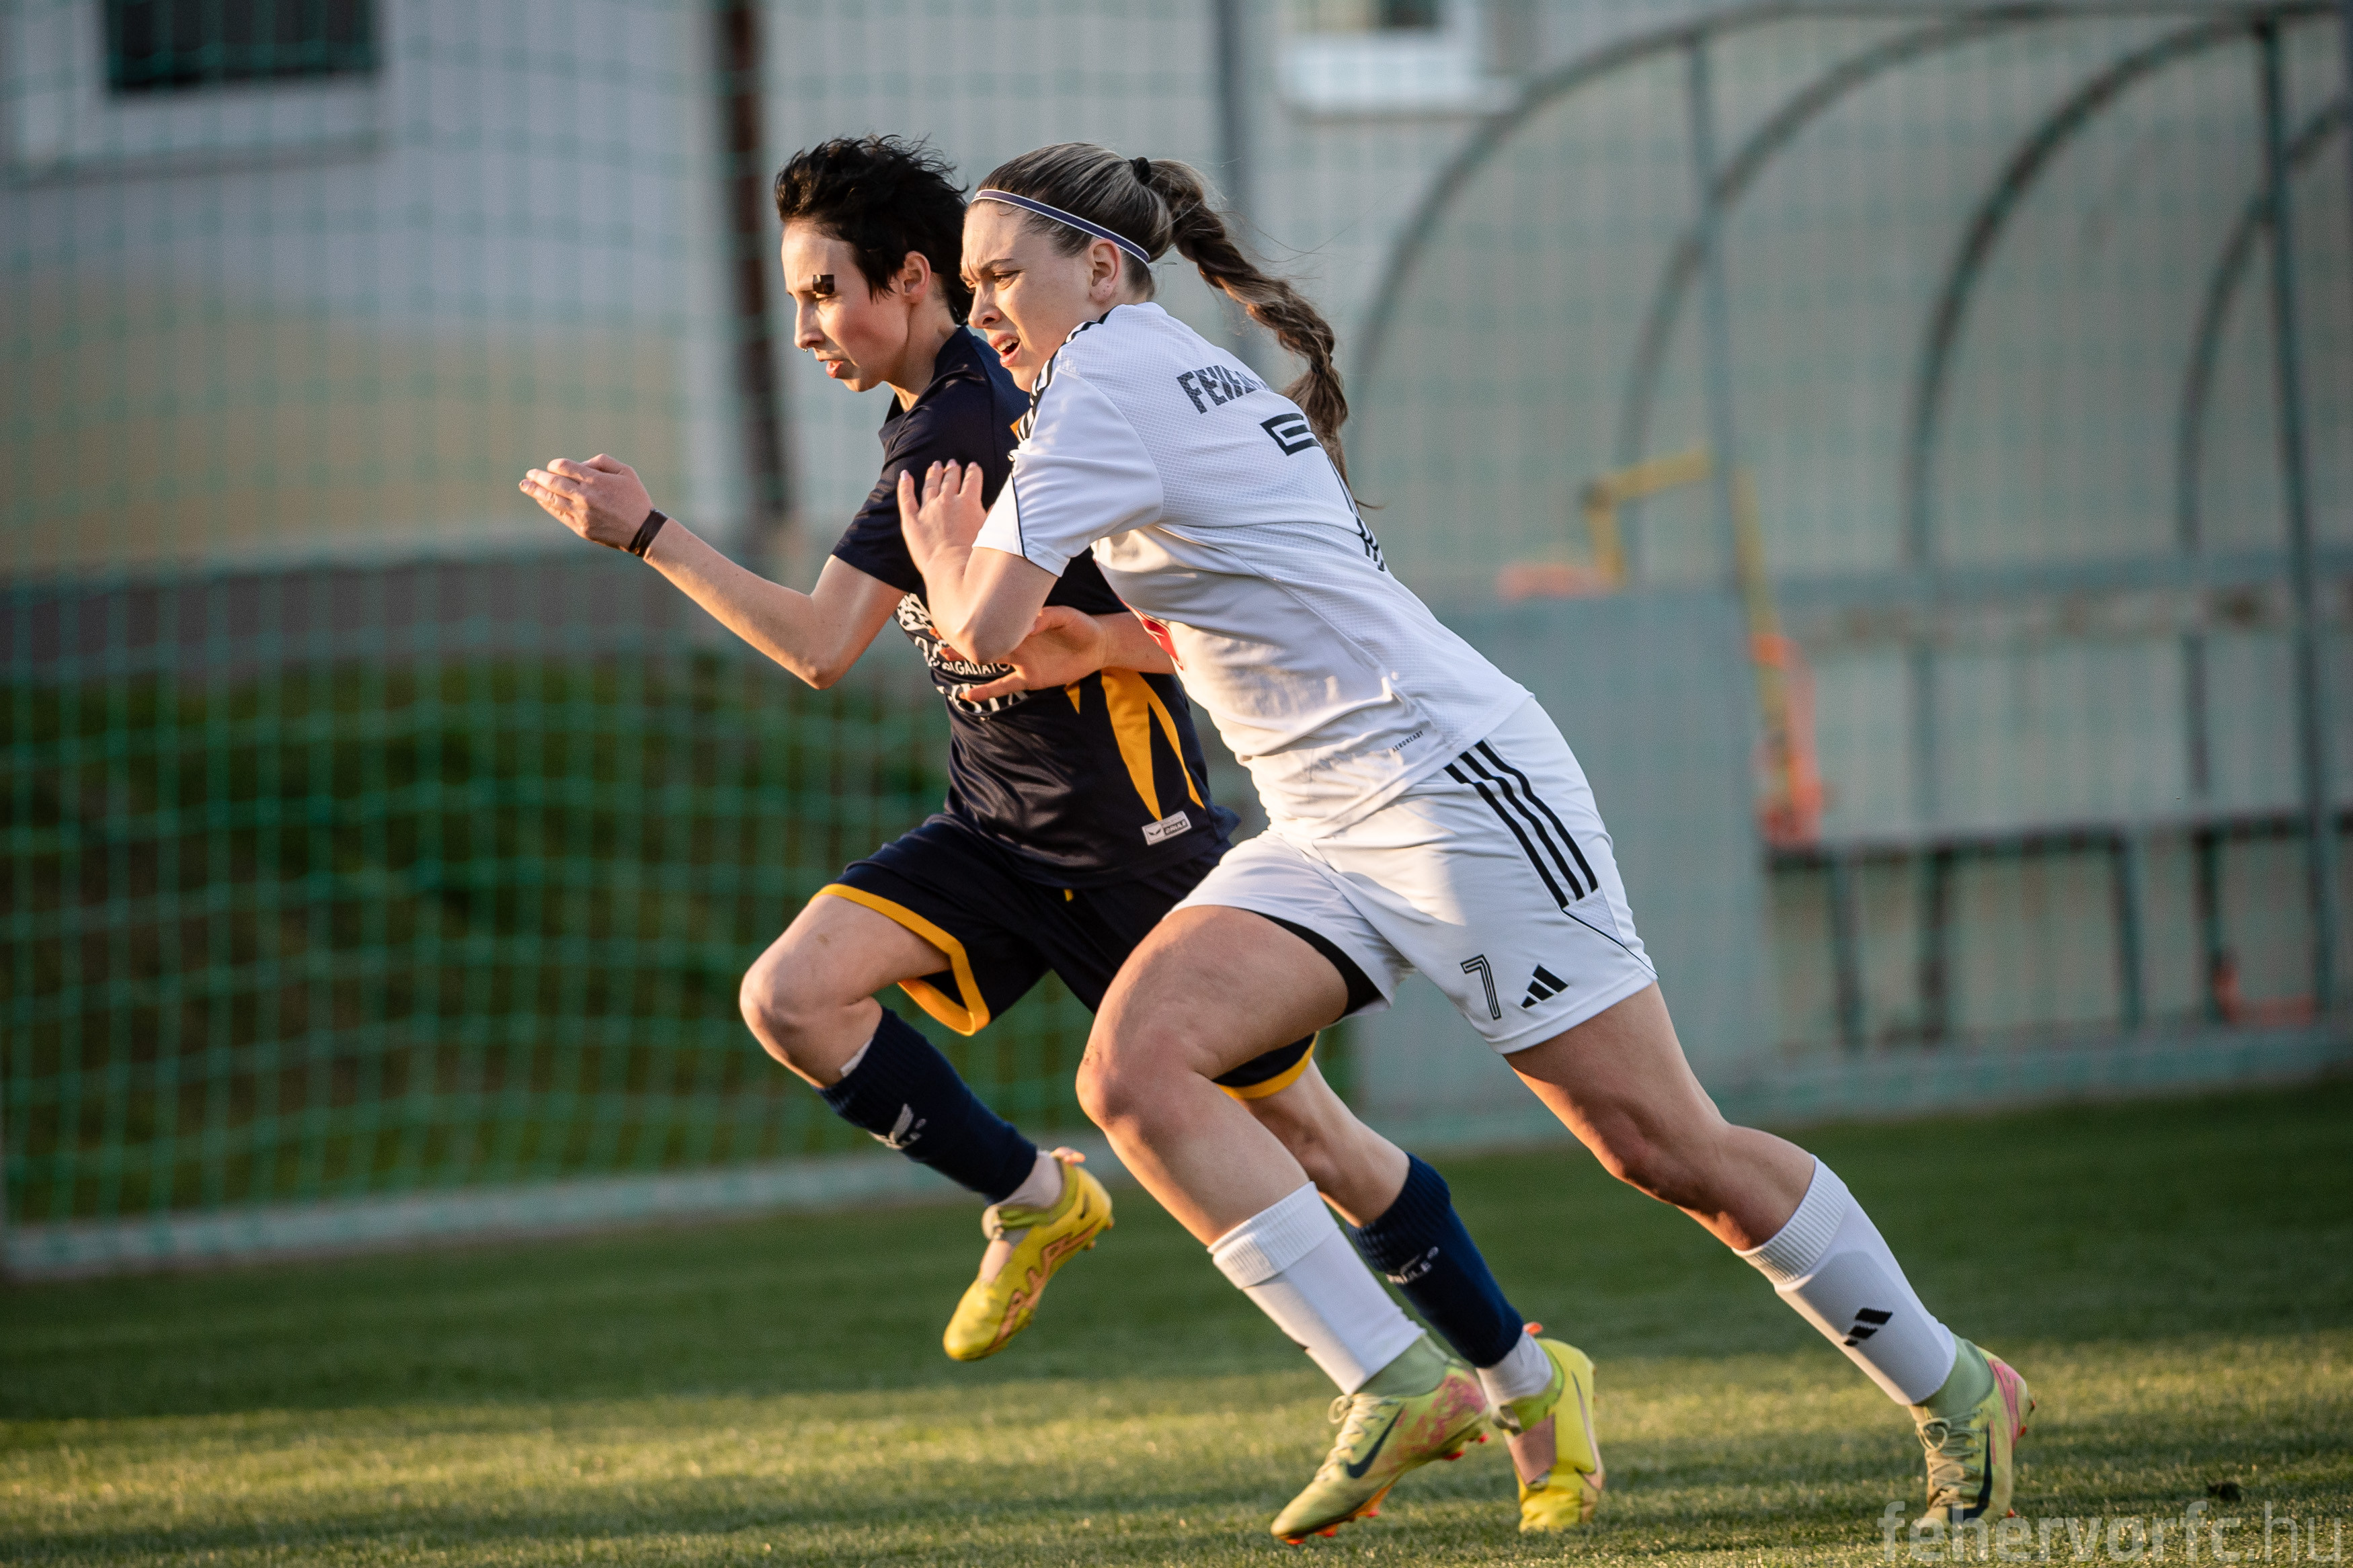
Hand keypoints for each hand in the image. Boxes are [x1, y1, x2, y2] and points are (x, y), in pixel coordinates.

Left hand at [520, 455, 654, 550]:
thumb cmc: (636, 499)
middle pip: (553, 482)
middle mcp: (585, 497)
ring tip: (524, 485)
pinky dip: (547, 505)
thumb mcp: (626, 472)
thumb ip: (602, 461)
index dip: (555, 464)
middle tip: (529, 473)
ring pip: (551, 499)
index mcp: (596, 481)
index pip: (565, 467)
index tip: (553, 466)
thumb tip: (581, 464)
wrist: (643, 531)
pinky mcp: (580, 528)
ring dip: (536, 491)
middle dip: (538, 476)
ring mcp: (581, 514)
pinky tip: (540, 500)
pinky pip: (558, 514)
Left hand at [897, 459, 986, 569]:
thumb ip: (994, 515)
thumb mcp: (991, 532)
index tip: (973, 466)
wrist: (952, 571)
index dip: (974, 472)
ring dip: (934, 474)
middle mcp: (948, 501)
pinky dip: (905, 485)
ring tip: (935, 466)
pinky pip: (907, 498)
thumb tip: (998, 504)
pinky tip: (905, 475)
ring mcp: (928, 509)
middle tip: (953, 463)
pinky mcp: (912, 521)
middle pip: (951, 480)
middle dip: (953, 470)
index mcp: (969, 502)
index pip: (973, 480)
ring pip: (931, 485)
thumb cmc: (975, 557)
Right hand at [955, 605, 1113, 702]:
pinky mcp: (1029, 678)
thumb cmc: (1081, 627)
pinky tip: (968, 695)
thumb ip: (1048, 617)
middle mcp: (1017, 640)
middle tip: (934, 631)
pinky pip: (1004, 685)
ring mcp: (1021, 660)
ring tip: (942, 655)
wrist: (1097, 646)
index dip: (974, 614)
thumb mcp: (1067, 618)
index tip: (953, 609)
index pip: (993, 617)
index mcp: (1022, 623)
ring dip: (966, 658)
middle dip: (960, 635)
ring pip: (988, 659)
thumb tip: (1029, 623)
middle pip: (983, 637)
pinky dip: (986, 690)